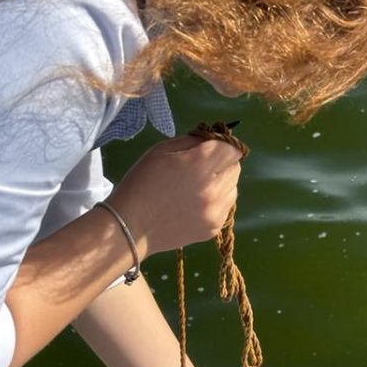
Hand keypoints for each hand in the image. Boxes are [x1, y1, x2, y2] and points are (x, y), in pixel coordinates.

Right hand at [108, 134, 242, 257]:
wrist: (131, 226)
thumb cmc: (141, 183)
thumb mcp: (161, 151)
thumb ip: (191, 142)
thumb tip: (211, 139)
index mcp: (199, 164)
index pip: (232, 148)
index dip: (224, 145)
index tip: (212, 147)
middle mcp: (213, 188)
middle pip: (235, 168)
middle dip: (223, 163)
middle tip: (202, 168)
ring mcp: (216, 211)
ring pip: (233, 189)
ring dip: (222, 184)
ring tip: (198, 188)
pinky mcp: (214, 227)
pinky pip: (226, 208)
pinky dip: (217, 203)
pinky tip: (196, 204)